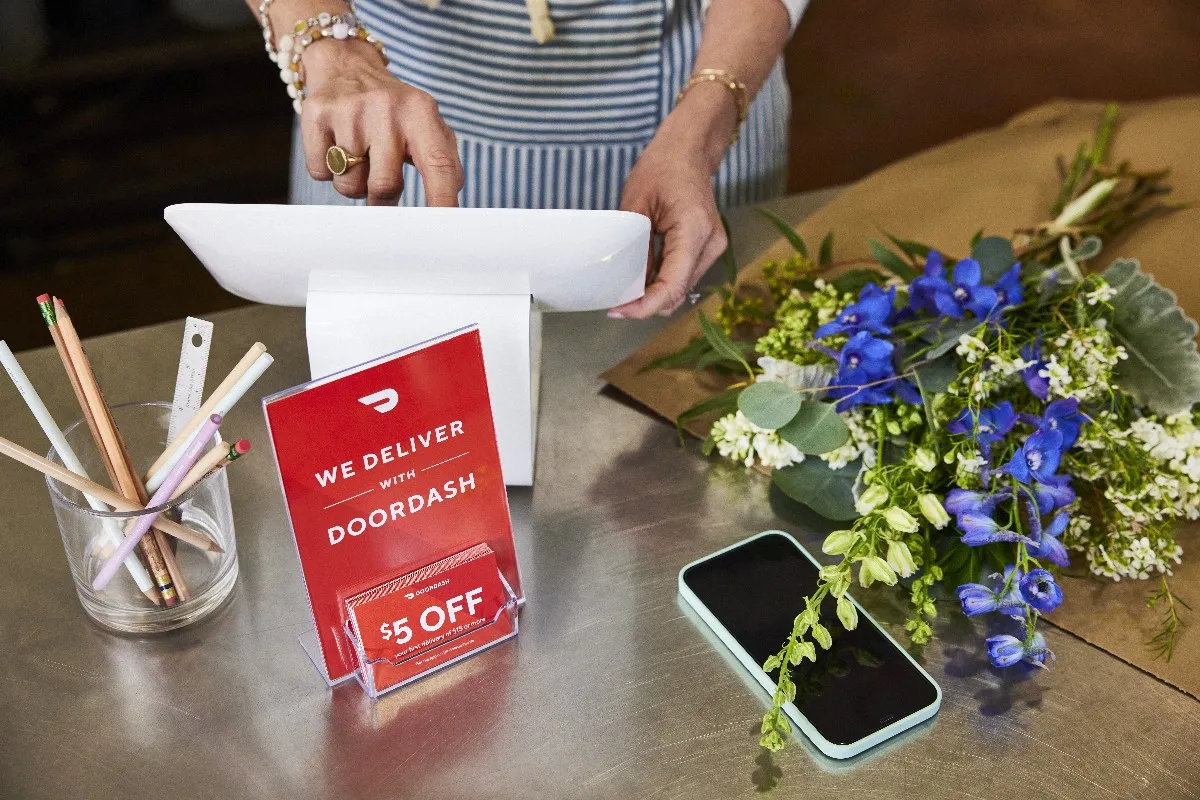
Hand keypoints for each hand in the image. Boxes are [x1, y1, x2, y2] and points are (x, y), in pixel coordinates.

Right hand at [300, 39, 462, 205]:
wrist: (346, 65)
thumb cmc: (394, 112)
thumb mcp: (426, 125)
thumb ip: (442, 164)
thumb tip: (448, 212)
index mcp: (421, 111)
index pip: (438, 164)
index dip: (442, 200)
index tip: (442, 229)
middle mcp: (385, 107)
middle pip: (384, 186)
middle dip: (383, 200)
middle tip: (382, 186)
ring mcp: (348, 109)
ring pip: (349, 185)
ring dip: (354, 184)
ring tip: (359, 156)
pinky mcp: (316, 113)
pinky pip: (320, 173)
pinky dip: (327, 171)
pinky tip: (335, 145)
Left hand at [610, 83, 734, 317]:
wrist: (689, 150)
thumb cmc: (661, 168)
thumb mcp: (635, 206)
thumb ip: (631, 248)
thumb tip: (623, 284)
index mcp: (693, 230)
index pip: (672, 285)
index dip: (645, 306)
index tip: (618, 310)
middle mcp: (710, 243)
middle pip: (678, 293)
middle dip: (646, 304)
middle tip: (615, 304)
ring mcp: (713, 247)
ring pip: (682, 288)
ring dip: (654, 295)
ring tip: (625, 292)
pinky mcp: (708, 248)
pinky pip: (684, 276)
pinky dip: (662, 283)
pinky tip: (641, 279)